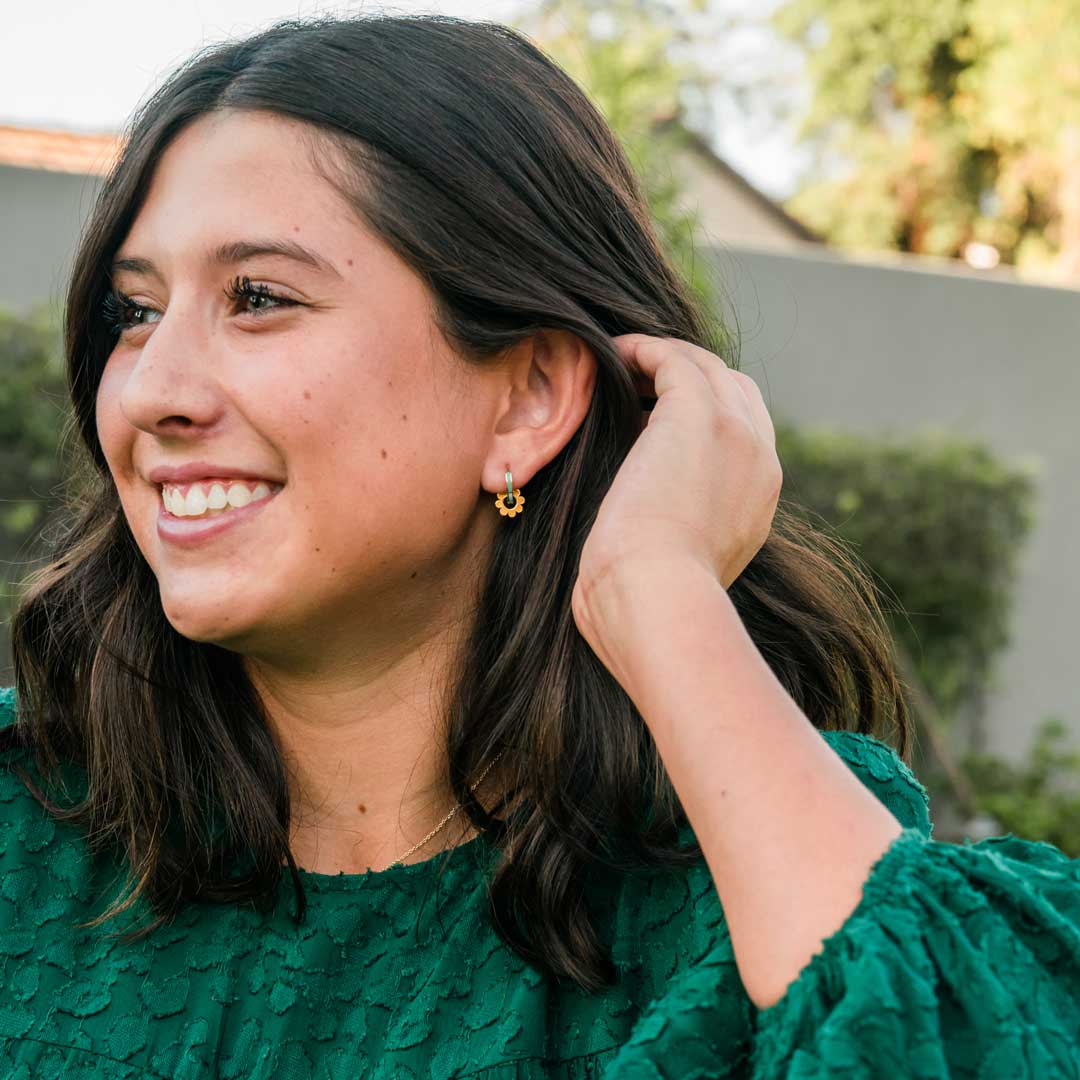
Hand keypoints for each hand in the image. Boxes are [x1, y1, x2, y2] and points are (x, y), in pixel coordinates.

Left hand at [573, 334, 781, 607]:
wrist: (659, 598)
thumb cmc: (650, 601)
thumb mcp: (679, 571)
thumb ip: (677, 540)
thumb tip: (641, 532)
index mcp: (758, 502)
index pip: (744, 436)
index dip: (705, 417)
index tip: (655, 418)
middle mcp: (759, 462)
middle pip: (734, 392)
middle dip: (690, 379)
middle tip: (640, 380)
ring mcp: (736, 433)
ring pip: (707, 369)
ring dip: (664, 359)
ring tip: (623, 362)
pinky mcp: (698, 414)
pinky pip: (673, 360)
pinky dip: (642, 351)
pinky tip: (612, 356)